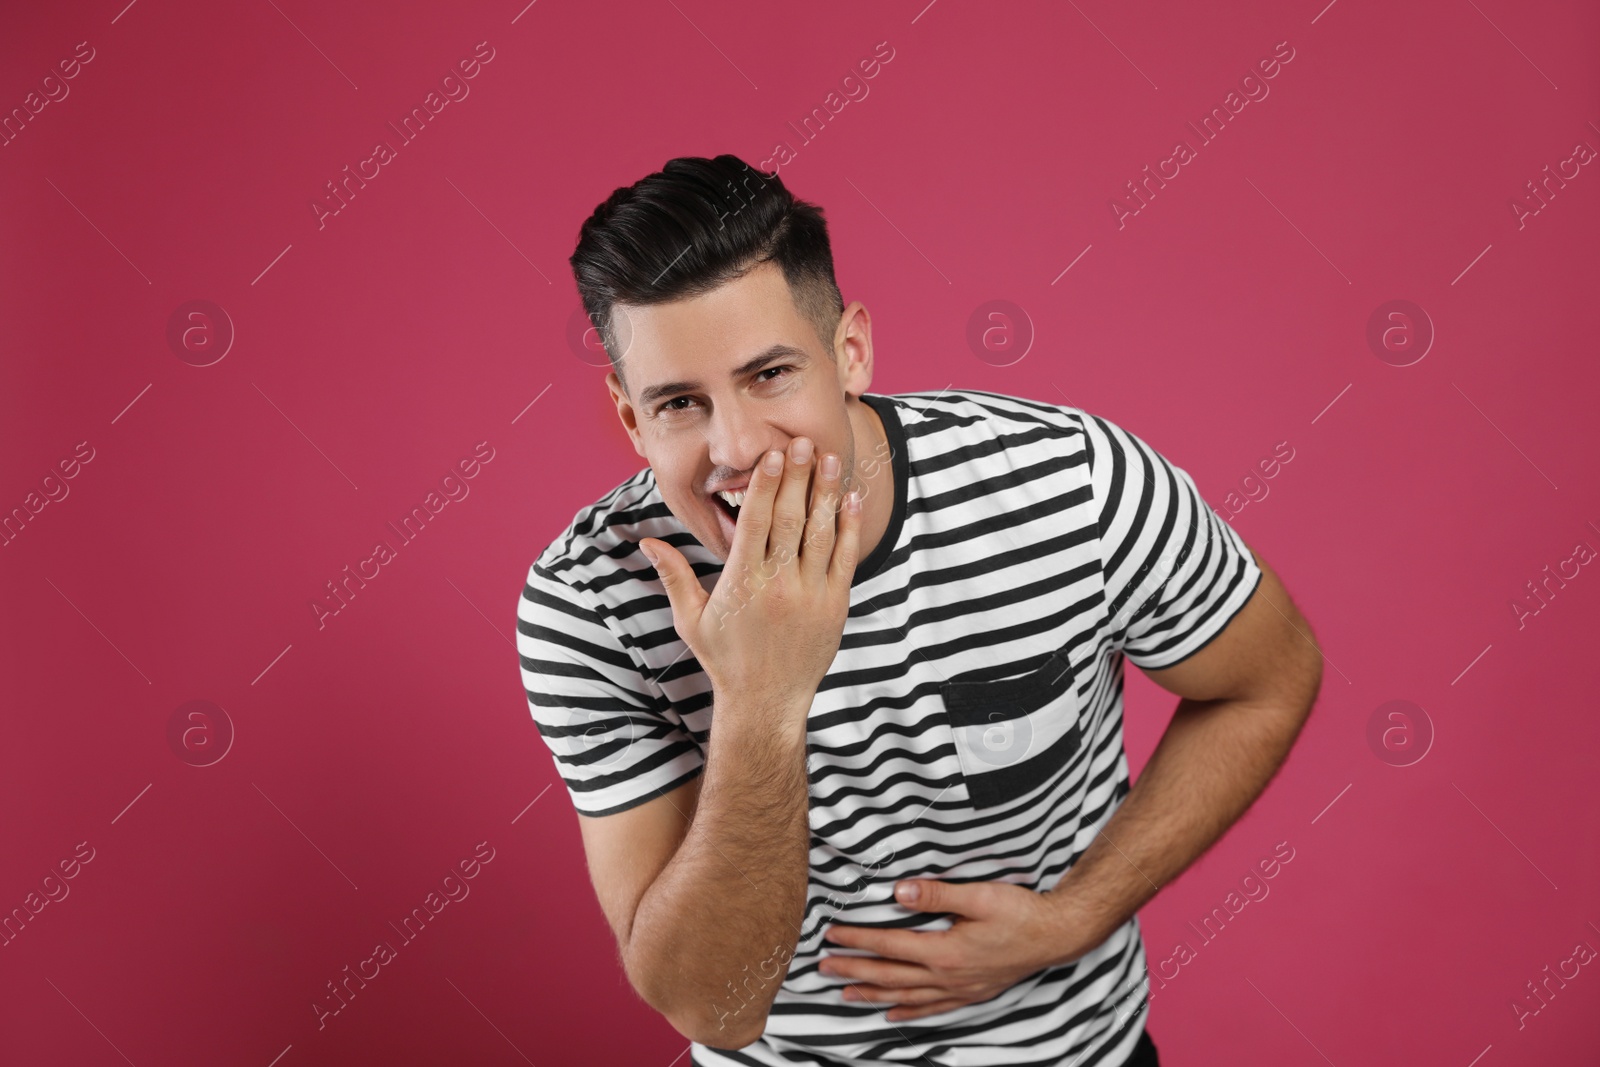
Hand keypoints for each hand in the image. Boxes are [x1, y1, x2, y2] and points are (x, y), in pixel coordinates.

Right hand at [640, 437, 861, 720]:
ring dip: (827, 493)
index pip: (756, 522)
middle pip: (791, 519)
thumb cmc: (725, 659)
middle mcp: (777, 585)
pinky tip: (851, 500)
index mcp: (742, 583)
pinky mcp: (834, 606)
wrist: (765, 703)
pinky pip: (844, 558)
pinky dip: (849, 527)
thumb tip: (645, 543)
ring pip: (821, 533)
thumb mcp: (691, 619)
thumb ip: (673, 576)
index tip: (771, 455)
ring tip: (831, 458)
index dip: (766, 485)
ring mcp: (810, 595)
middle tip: (805, 442)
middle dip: (799, 477)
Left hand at [818, 878, 1108, 1021]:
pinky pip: (932, 1008)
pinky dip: (908, 1011)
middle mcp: (947, 976)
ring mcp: (959, 989)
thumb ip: (936, 894)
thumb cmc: (1021, 912)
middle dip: (854, 970)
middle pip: (890, 975)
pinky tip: (892, 1013)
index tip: (833, 935)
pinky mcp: (971, 993)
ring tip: (845, 992)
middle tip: (823, 967)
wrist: (1057, 936)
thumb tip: (898, 892)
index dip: (858, 940)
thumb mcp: (980, 895)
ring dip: (873, 992)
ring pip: (906, 996)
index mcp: (944, 952)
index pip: (890, 946)